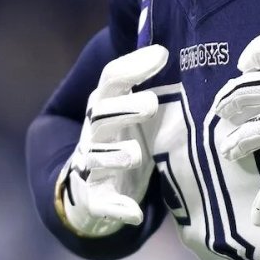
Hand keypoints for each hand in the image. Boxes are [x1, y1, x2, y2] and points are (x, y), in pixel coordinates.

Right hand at [56, 44, 167, 236]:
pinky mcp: (95, 197)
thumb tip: (168, 47)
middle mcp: (94, 132)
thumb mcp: (134, 105)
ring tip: (135, 154)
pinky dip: (116, 208)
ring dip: (114, 156)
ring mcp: (91, 164)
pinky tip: (132, 213)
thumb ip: (149, 79)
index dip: (133, 67)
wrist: (93, 183)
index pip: (111, 80)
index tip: (162, 54)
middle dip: (124, 109)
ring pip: (96, 158)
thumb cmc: (125, 134)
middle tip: (152, 104)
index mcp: (105, 104)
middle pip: (100, 115)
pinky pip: (100, 203)